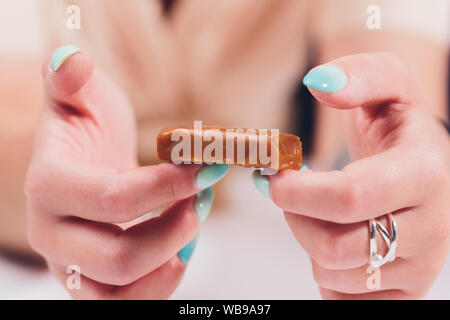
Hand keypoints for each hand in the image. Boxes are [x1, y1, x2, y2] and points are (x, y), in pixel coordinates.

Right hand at [25, 46, 228, 298]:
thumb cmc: (89, 129)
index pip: (115, 199)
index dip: (171, 185)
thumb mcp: (81, 97)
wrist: (85, 162)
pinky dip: (160, 284)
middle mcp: (51, 234)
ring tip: (193, 221)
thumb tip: (72, 59)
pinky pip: (124, 304)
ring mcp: (70, 263)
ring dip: (170, 258)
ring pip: (121, 290)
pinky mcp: (91, 280)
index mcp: (49, 185)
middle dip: (176, 228)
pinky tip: (181, 251)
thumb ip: (70, 80)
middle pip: (120, 257)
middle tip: (203, 197)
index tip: (208, 164)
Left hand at [253, 52, 449, 298]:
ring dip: (311, 242)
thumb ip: (359, 75)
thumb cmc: (396, 126)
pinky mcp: (407, 290)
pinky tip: (338, 238)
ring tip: (322, 213)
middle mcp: (432, 227)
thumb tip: (320, 82)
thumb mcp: (388, 85)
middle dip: (296, 220)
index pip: (350, 197)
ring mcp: (421, 265)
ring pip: (334, 274)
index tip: (270, 178)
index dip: (298, 192)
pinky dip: (327, 272)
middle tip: (288, 195)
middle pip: (335, 247)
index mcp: (425, 173)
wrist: (424, 166)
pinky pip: (344, 298)